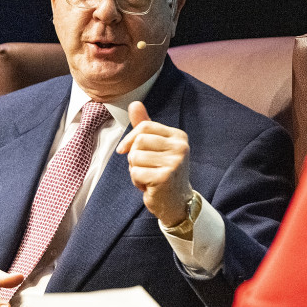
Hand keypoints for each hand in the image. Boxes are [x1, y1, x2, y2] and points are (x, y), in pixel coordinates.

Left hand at [116, 101, 193, 226]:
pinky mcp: (165, 178)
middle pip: (139, 142)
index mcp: (178, 136)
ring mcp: (174, 162)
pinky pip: (136, 173)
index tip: (126, 150)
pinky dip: (137, 182)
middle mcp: (180, 147)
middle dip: (134, 157)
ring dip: (135, 171)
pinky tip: (149, 186)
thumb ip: (145, 126)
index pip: (145, 127)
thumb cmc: (163, 172)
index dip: (131, 139)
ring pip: (135, 158)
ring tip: (148, 177)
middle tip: (145, 168)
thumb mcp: (155, 147)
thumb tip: (134, 104)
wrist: (177, 202)